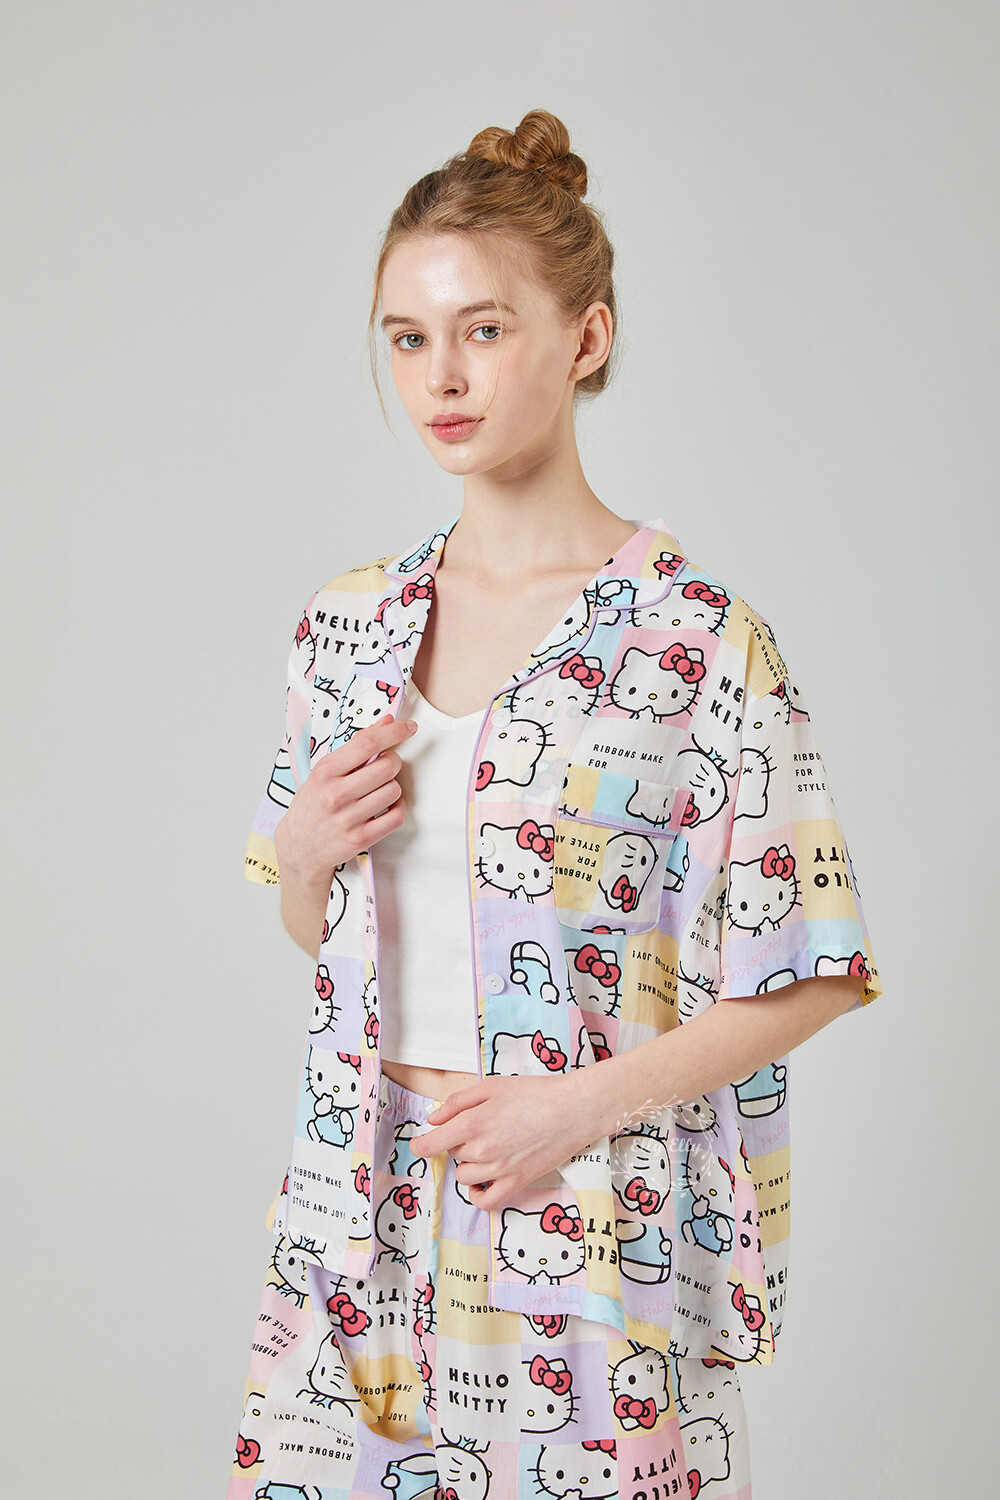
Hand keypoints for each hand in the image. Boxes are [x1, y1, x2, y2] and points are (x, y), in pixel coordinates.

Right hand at [274, 713, 417, 884]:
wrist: (298, 848)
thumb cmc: (313, 804)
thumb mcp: (324, 772)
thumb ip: (355, 746)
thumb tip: (386, 721)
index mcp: (325, 772)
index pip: (366, 744)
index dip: (393, 732)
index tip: (409, 727)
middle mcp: (335, 794)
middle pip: (386, 766)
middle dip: (394, 761)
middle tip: (385, 766)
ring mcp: (348, 818)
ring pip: (394, 790)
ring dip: (393, 786)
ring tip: (379, 789)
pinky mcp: (360, 839)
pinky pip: (396, 816)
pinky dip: (398, 808)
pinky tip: (387, 806)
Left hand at [408, 1073, 593, 1210]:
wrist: (572, 1110)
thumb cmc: (535, 1093)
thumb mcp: (491, 1086)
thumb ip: (458, 1102)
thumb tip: (434, 1120)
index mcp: (473, 1123)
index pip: (430, 1145)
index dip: (420, 1145)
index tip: (419, 1144)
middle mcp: (482, 1150)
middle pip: (452, 1154)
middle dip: (458, 1142)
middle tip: (480, 1126)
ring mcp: (499, 1170)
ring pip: (464, 1176)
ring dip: (468, 1163)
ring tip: (486, 1147)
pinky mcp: (516, 1183)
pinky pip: (485, 1201)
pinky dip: (477, 1195)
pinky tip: (481, 1182)